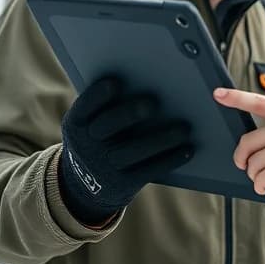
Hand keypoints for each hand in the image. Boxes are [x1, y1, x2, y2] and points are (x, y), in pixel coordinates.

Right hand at [59, 77, 192, 224]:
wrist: (85, 184)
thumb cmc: (99, 137)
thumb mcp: (90, 122)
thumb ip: (109, 105)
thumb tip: (150, 79)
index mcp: (77, 123)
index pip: (84, 106)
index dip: (97, 95)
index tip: (115, 82)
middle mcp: (87, 145)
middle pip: (108, 126)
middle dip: (129, 114)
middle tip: (152, 103)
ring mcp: (103, 167)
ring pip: (133, 151)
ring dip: (160, 140)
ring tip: (184, 128)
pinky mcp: (122, 184)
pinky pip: (148, 171)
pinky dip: (169, 159)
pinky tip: (187, 149)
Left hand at [214, 88, 264, 209]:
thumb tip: (261, 143)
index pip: (259, 102)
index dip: (235, 98)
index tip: (218, 94)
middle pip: (247, 141)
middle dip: (243, 158)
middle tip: (246, 167)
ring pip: (252, 163)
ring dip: (256, 176)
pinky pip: (260, 179)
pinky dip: (261, 187)